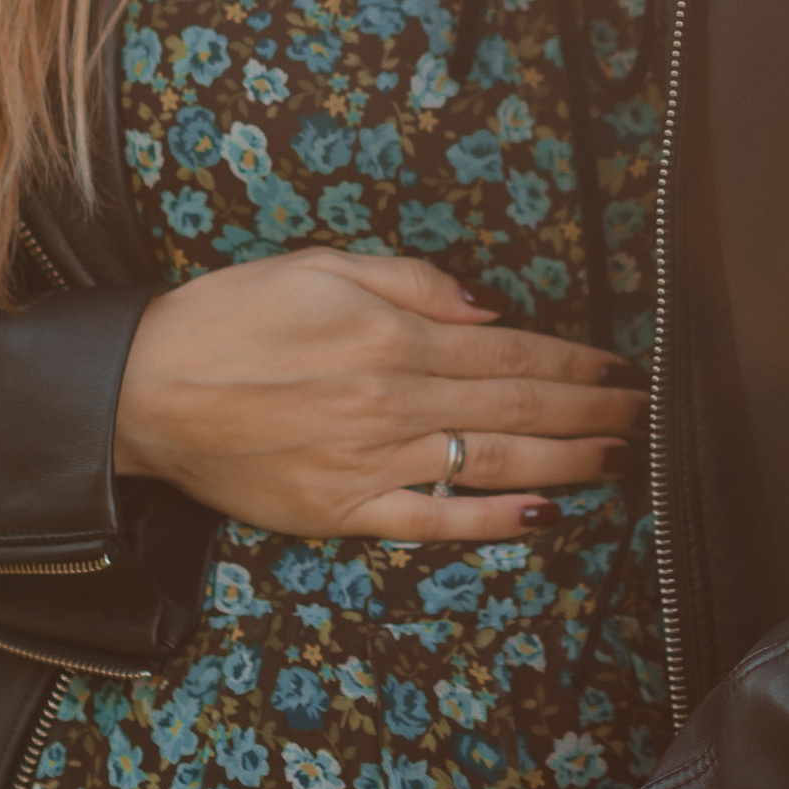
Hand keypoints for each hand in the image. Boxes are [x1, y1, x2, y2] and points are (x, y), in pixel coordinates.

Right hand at [113, 246, 642, 540]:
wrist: (146, 387)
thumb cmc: (230, 316)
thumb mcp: (322, 266)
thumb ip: (412, 283)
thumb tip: (488, 306)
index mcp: (391, 335)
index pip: (508, 350)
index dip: (572, 361)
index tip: (617, 366)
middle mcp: (392, 401)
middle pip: (514, 406)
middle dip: (587, 411)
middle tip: (642, 416)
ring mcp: (369, 462)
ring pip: (489, 462)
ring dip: (564, 461)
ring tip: (617, 460)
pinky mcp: (340, 510)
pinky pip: (430, 521)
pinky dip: (489, 522)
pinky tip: (541, 517)